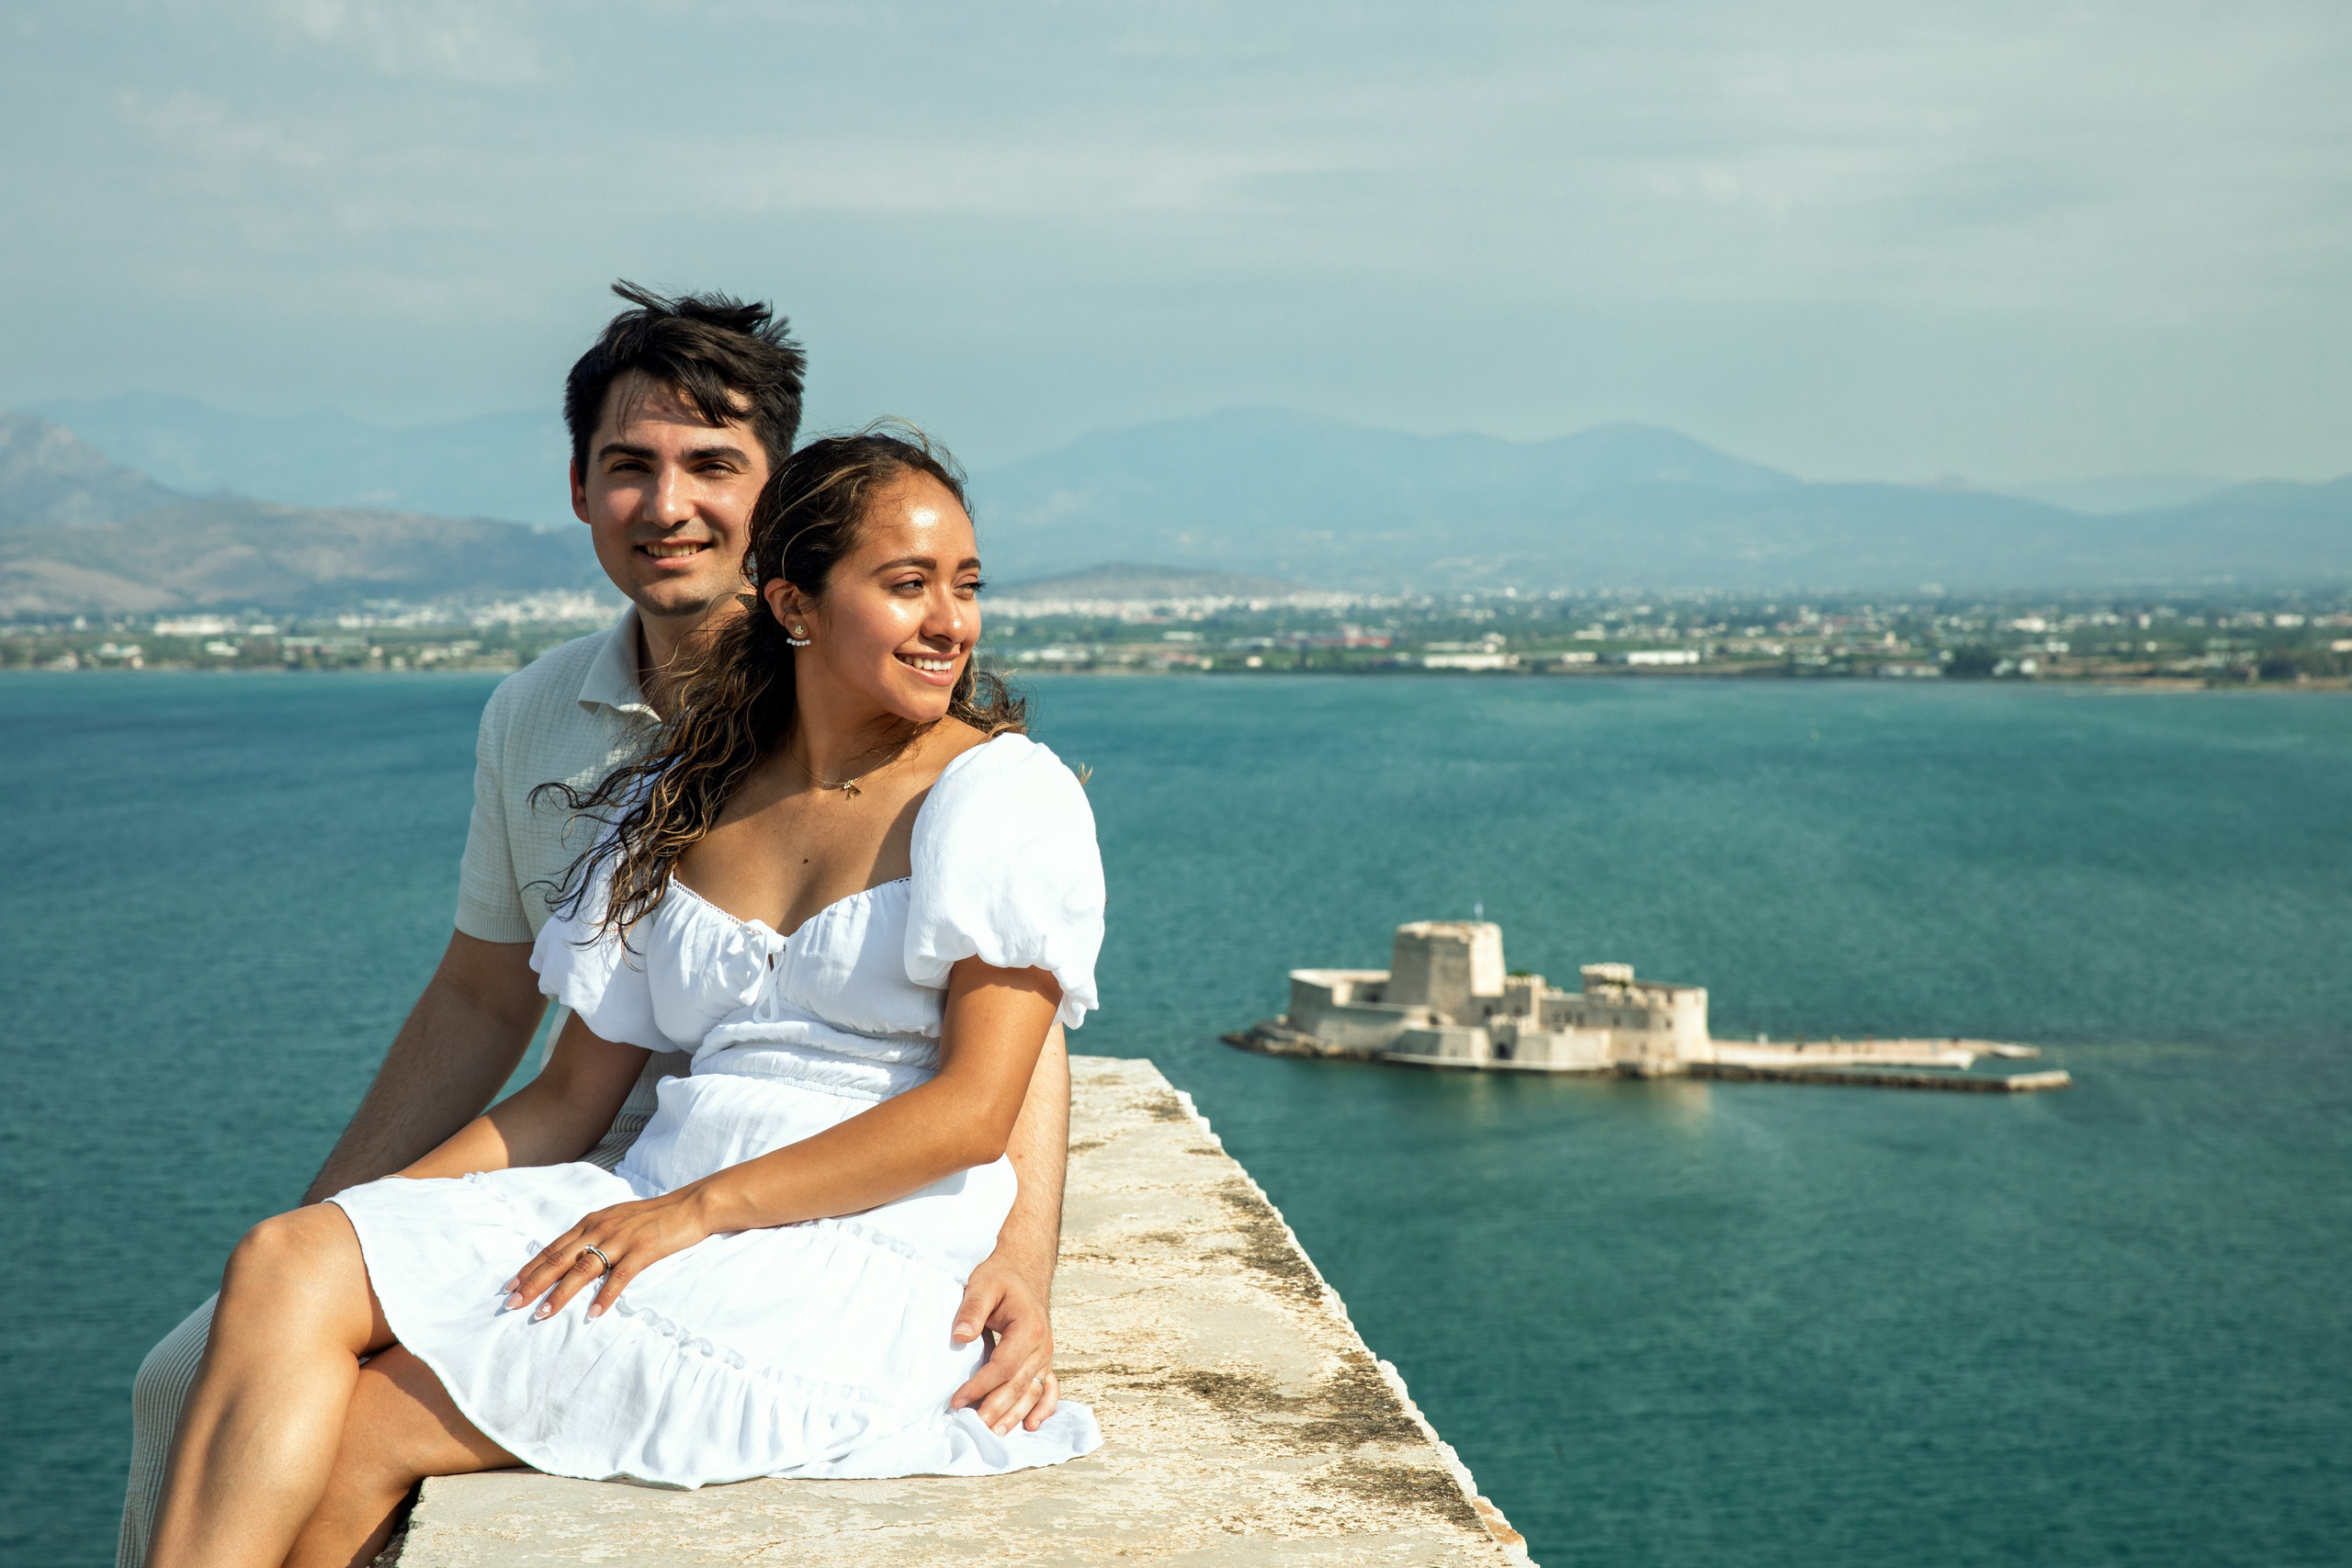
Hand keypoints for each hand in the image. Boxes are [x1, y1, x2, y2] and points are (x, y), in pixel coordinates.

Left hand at [503, 1189, 710, 1321]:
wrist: (692, 1205)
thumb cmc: (654, 1216)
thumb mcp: (618, 1220)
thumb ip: (595, 1236)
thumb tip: (573, 1258)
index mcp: (592, 1221)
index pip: (552, 1248)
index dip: (530, 1268)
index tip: (510, 1288)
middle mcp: (601, 1228)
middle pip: (559, 1259)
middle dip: (534, 1283)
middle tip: (512, 1304)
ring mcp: (622, 1238)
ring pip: (583, 1269)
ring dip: (561, 1294)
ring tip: (543, 1313)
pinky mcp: (643, 1250)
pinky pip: (620, 1276)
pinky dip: (605, 1295)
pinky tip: (593, 1313)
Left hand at [948, 1255, 1058, 1434]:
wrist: (1024, 1269)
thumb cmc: (1001, 1277)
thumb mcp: (983, 1284)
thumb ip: (972, 1310)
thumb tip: (959, 1337)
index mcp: (1029, 1328)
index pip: (1003, 1366)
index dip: (980, 1386)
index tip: (957, 1400)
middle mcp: (1043, 1345)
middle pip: (1019, 1385)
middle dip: (995, 1408)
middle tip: (973, 1426)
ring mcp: (1046, 1355)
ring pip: (1032, 1392)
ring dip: (1015, 1415)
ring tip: (995, 1433)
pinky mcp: (1044, 1360)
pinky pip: (1049, 1388)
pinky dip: (1044, 1408)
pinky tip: (1032, 1425)